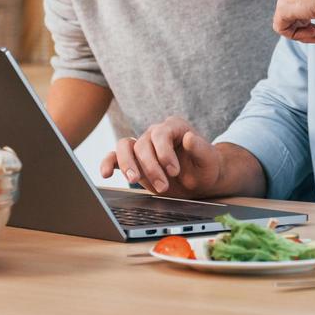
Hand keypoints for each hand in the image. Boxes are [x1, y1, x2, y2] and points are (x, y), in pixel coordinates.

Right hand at [100, 116, 223, 195]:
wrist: (199, 180)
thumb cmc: (205, 167)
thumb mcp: (209, 160)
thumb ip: (201, 148)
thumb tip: (189, 137)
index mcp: (174, 127)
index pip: (161, 134)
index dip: (164, 152)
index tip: (173, 171)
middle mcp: (155, 133)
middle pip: (142, 144)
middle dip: (151, 167)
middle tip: (163, 187)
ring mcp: (142, 146)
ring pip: (125, 147)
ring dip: (127, 165)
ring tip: (134, 181)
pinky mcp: (133, 161)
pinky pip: (115, 157)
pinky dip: (108, 163)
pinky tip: (105, 174)